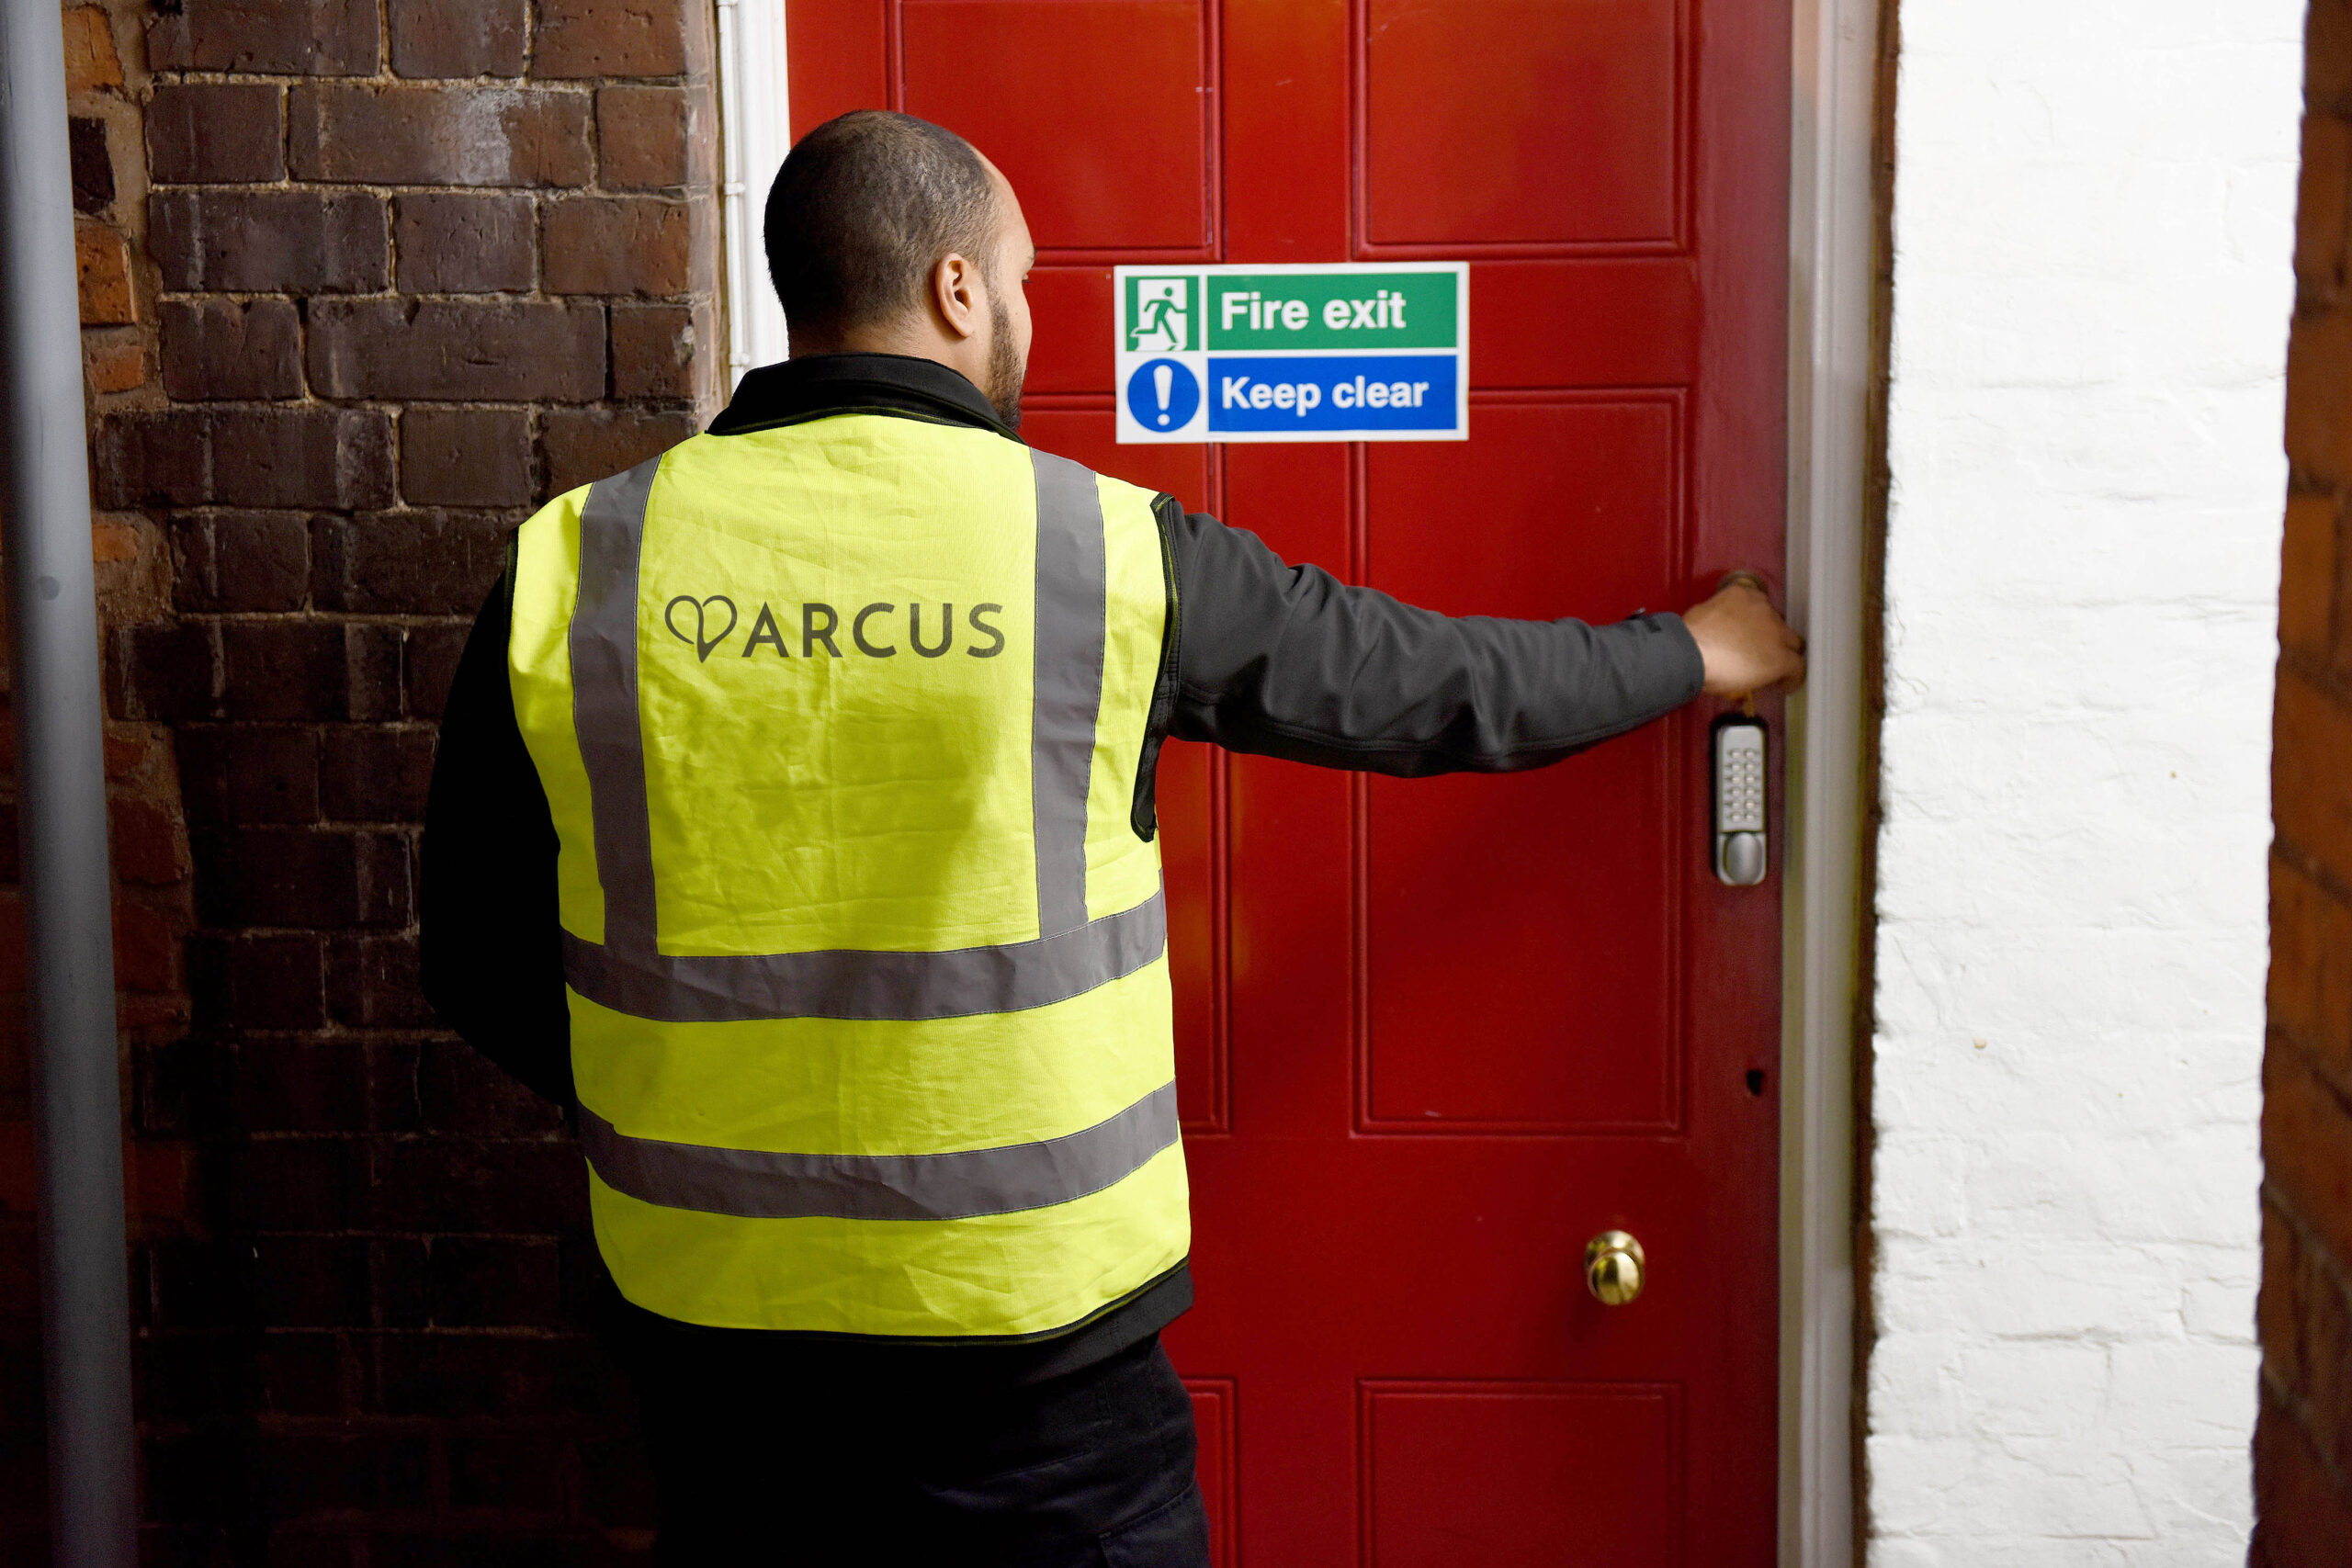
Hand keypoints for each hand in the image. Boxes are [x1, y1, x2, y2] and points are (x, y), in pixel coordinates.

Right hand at [1683, 574, 1804, 699]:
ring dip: (1782, 655)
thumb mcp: (1704, 617)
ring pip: (1792, 644)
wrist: (1690, 652)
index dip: (1757, 626)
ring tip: (1773, 671)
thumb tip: (1721, 637)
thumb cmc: (1687, 637)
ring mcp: (1775, 633)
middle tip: (1761, 654)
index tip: (1751, 637)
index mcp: (1743, 595)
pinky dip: (1792, 678)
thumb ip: (1720, 622)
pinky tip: (1785, 686)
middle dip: (1773, 639)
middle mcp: (1764, 609)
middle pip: (1780, 625)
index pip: (1760, 609)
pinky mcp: (1780, 658)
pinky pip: (1797, 668)